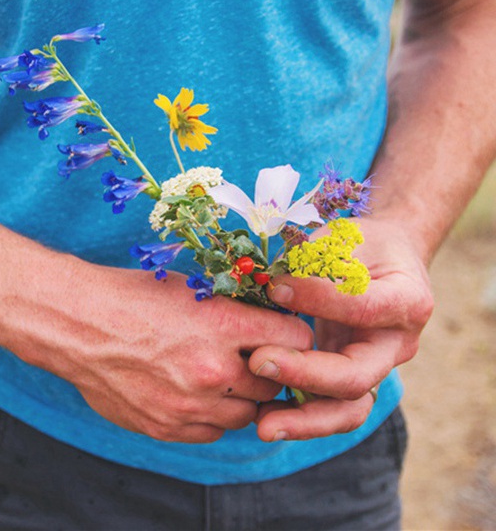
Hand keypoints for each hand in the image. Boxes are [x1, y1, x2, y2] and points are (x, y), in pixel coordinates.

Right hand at [40, 262, 314, 443]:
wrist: (77, 325)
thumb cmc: (131, 298)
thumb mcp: (189, 288)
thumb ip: (233, 312)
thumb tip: (267, 325)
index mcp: (223, 326)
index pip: (296, 338)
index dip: (292, 334)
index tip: (284, 333)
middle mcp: (213, 370)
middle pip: (275, 382)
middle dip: (268, 369)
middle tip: (251, 357)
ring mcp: (190, 405)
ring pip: (247, 415)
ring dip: (241, 398)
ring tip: (220, 378)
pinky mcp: (168, 427)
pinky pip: (212, 432)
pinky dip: (211, 417)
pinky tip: (195, 395)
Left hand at [248, 217, 433, 440]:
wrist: (384, 264)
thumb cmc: (362, 246)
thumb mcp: (344, 239)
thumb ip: (316, 259)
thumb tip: (271, 281)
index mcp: (406, 301)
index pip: (363, 308)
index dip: (319, 298)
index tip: (275, 287)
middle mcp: (397, 345)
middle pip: (356, 377)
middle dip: (305, 375)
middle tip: (257, 362)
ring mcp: (376, 369)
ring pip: (349, 410)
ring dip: (304, 420)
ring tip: (262, 425)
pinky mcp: (353, 383)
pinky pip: (330, 410)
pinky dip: (298, 417)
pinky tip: (261, 417)